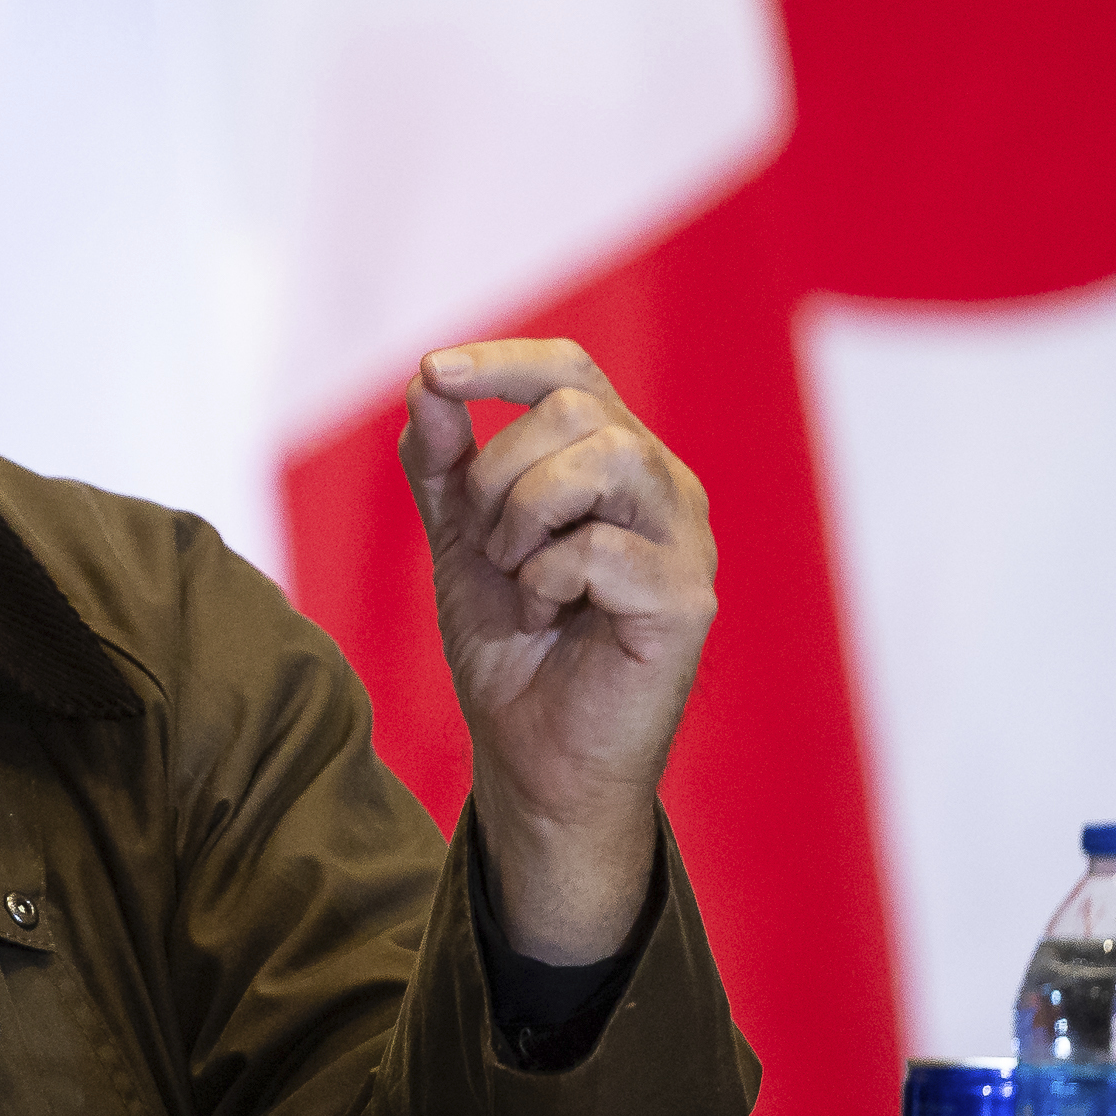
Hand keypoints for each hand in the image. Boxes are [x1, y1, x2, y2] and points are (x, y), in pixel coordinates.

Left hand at [400, 338, 714, 963]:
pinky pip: (601, 547)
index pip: (571, 370)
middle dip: (496, 472)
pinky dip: (546, 578)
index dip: (502, 360)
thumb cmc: (512, 644)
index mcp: (616, 460)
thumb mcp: (461, 539)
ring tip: (518, 574)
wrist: (530, 755)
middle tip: (485, 544)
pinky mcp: (685, 601)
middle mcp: (663, 487)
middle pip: (576, 406)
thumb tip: (430, 384)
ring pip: (605, 455)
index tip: (434, 372)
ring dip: (526, 513)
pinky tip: (549, 617)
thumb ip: (445, 464)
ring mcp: (684, 542)